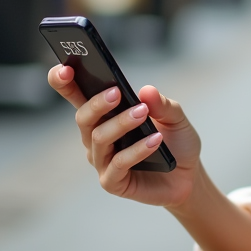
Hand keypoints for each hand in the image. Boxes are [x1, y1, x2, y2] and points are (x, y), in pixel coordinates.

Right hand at [47, 65, 200, 206]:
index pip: (76, 95)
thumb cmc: (175, 143)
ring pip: (99, 138)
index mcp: (104, 115)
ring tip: (143, 113)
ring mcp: (102, 160)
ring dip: (121, 123)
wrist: (188, 176)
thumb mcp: (175, 117)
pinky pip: (119, 163)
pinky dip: (137, 150)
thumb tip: (145, 90)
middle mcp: (96, 137)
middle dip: (96, 103)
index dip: (63, 82)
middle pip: (83, 117)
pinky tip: (155, 140)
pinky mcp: (112, 182)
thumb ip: (162, 104)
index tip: (64, 68)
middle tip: (116, 92)